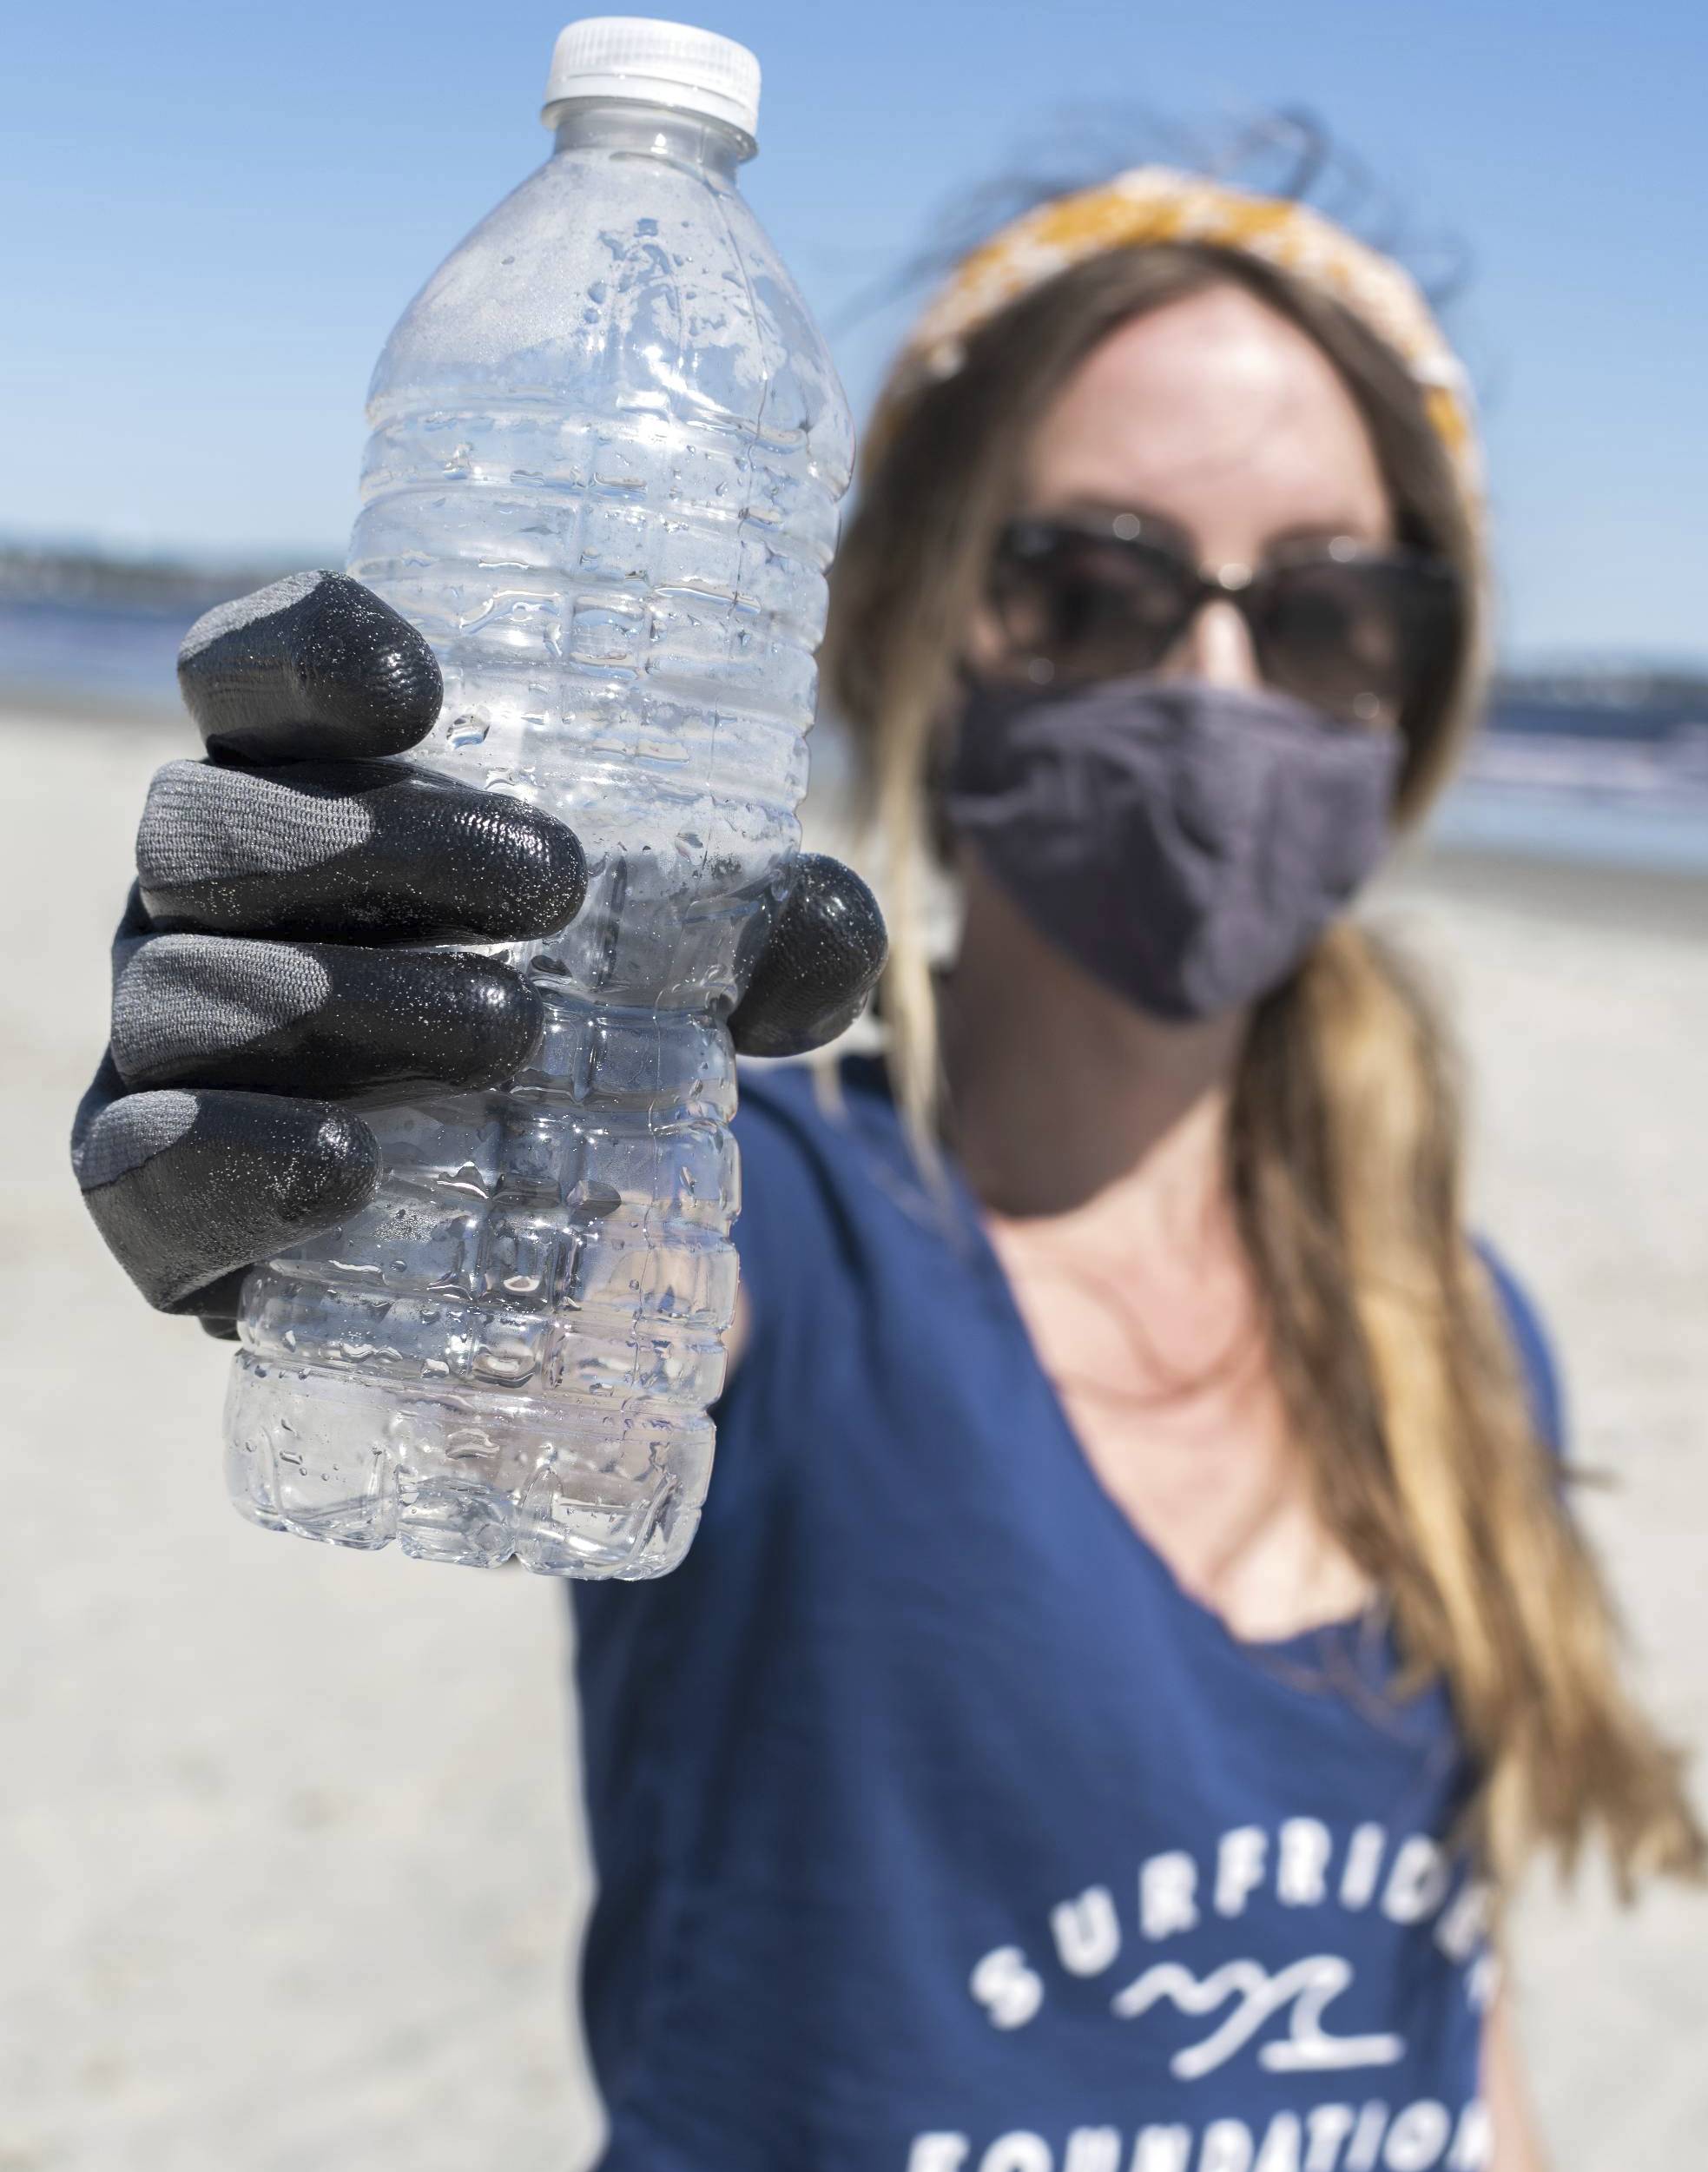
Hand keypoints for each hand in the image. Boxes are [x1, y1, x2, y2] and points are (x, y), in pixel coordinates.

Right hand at [72, 572, 886, 1333]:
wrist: (487, 1236)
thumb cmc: (564, 1040)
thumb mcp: (678, 970)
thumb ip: (762, 932)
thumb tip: (826, 925)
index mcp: (302, 797)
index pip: (247, 680)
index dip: (302, 654)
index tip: (423, 685)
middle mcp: (201, 902)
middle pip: (210, 822)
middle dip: (382, 843)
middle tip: (555, 887)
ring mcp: (161, 1042)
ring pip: (190, 991)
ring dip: (348, 1001)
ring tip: (511, 1034)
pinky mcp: (152, 1189)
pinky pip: (137, 1161)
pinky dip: (236, 1159)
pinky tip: (348, 1168)